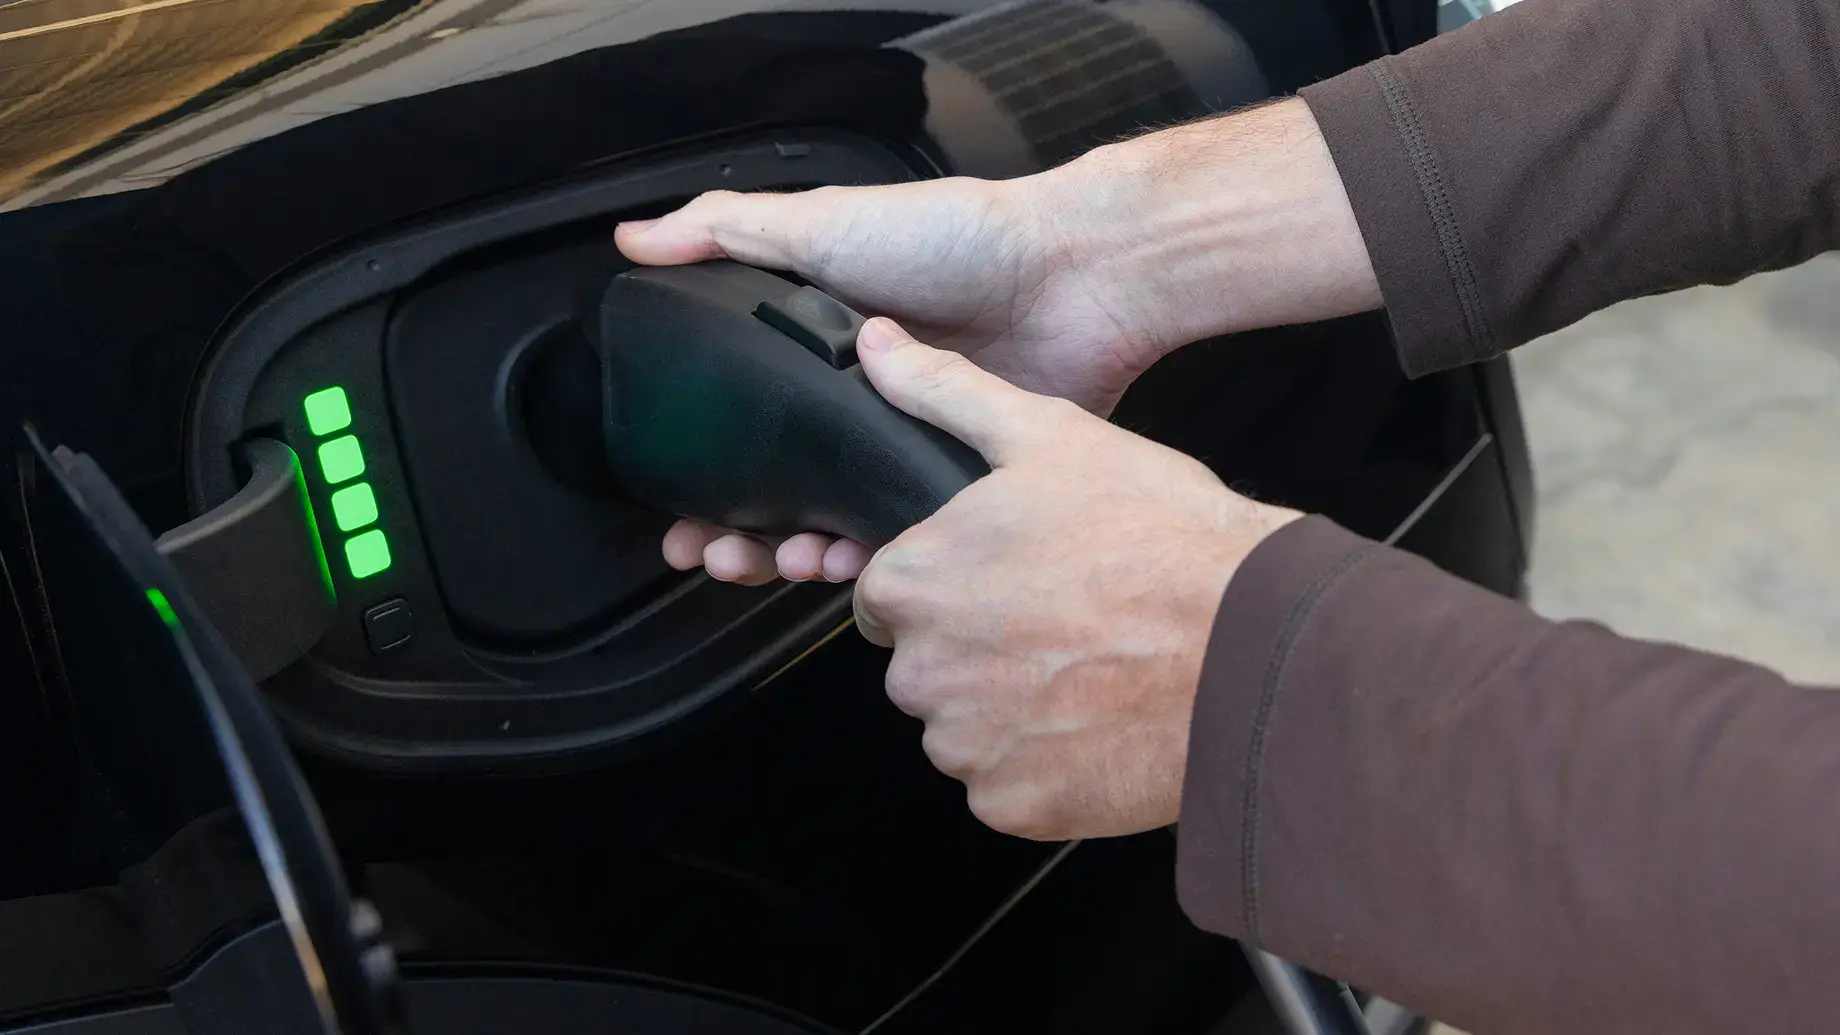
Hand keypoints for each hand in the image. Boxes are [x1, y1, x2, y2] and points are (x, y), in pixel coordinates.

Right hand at [625, 173, 1150, 583]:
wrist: (1070, 277)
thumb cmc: (957, 239)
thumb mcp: (825, 224)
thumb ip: (727, 233)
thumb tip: (636, 239)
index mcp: (819, 349)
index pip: (740, 424)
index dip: (699, 473)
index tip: (670, 509)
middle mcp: (858, 404)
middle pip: (777, 490)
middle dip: (734, 534)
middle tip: (706, 553)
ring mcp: (905, 445)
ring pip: (831, 525)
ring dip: (788, 554)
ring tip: (769, 560)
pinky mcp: (956, 482)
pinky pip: (899, 535)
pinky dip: (863, 558)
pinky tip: (838, 560)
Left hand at [848, 319, 1301, 839]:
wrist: (1252, 645)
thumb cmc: (1162, 540)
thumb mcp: (1051, 436)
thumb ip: (945, 393)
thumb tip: (875, 346)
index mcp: (916, 580)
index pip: (887, 593)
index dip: (948, 584)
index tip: (1009, 582)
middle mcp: (922, 671)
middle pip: (922, 665)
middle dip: (975, 649)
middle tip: (1060, 623)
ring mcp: (967, 745)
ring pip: (963, 728)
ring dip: (1008, 709)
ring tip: (1088, 669)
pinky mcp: (1014, 804)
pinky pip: (1006, 786)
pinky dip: (1043, 765)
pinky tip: (1098, 719)